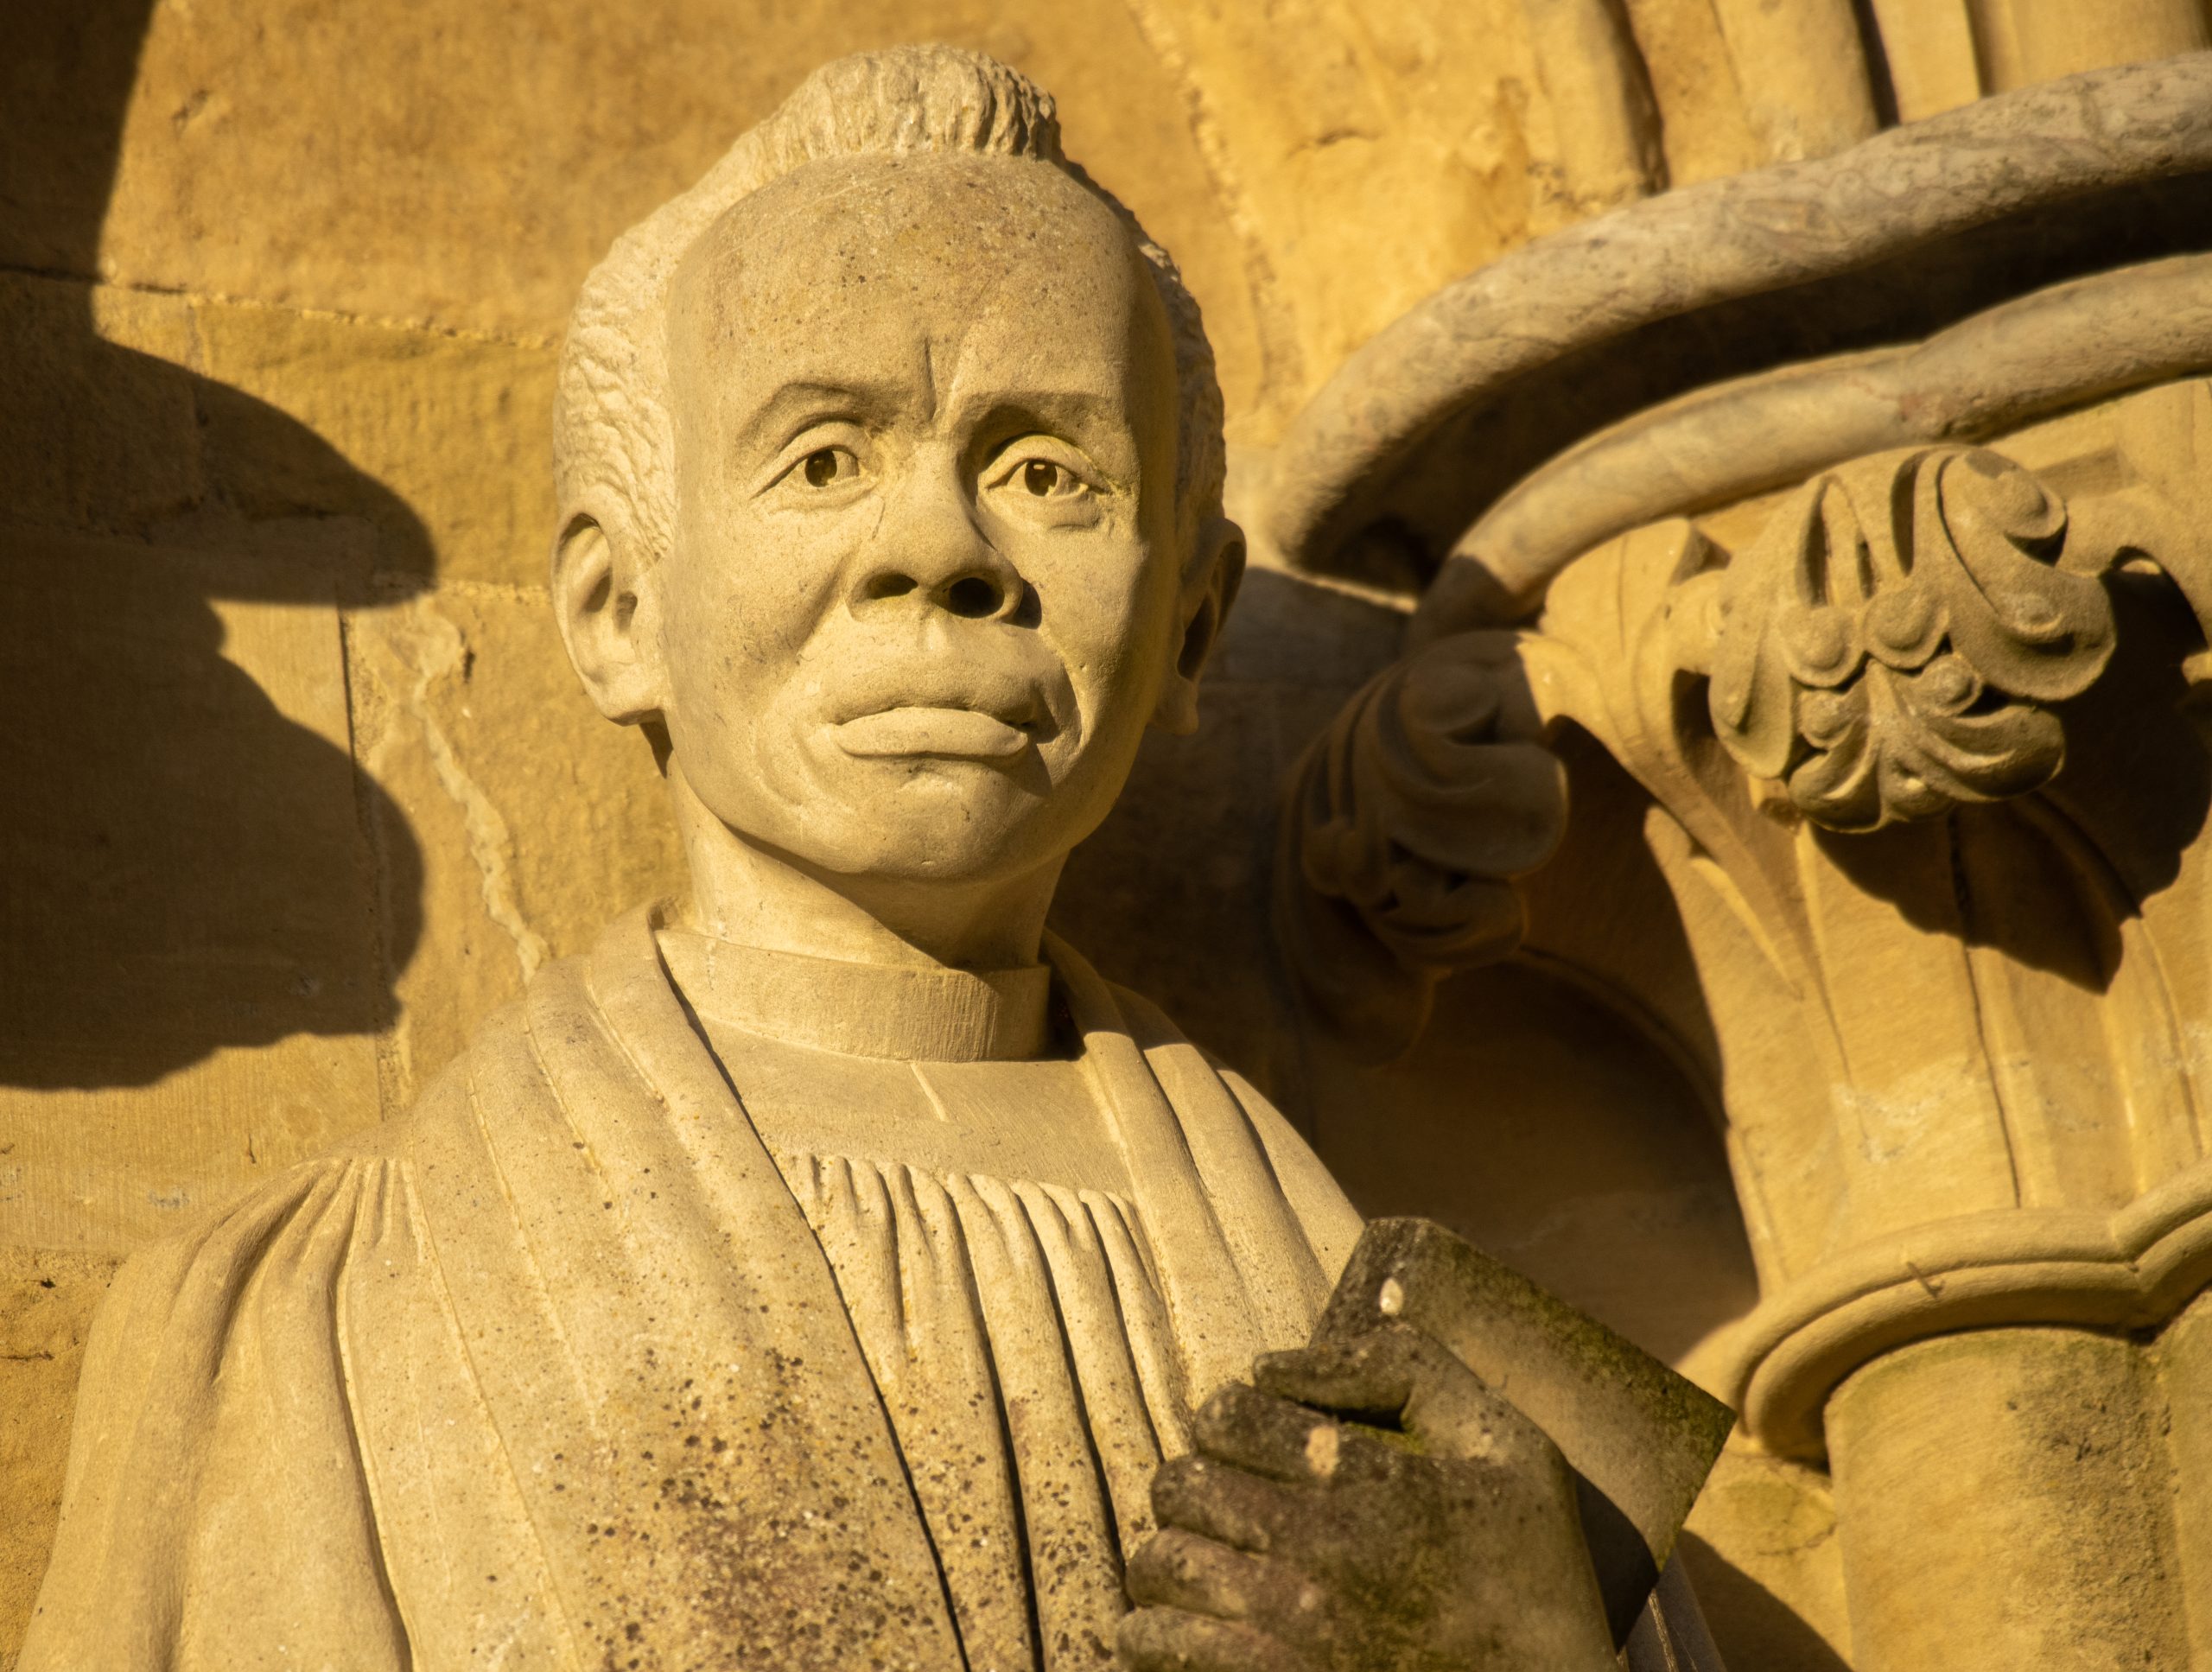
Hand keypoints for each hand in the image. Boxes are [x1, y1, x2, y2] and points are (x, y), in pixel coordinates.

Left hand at [1118, 1323, 1616, 1671]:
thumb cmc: (1534, 1575)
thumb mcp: (1508, 1447)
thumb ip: (1411, 1369)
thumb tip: (1302, 1342)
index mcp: (1372, 1480)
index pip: (1231, 1416)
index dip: (1225, 1416)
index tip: (1245, 1436)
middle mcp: (1323, 1553)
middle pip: (1182, 1486)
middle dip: (1194, 1481)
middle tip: (1222, 1498)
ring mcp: (1293, 1633)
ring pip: (1163, 1566)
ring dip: (1173, 1555)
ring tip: (1204, 1559)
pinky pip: (1161, 1646)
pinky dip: (1156, 1630)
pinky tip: (1190, 1623)